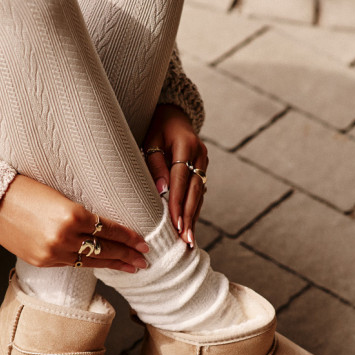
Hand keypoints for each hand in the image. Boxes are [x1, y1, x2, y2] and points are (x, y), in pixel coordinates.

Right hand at [0, 174, 148, 271]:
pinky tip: (102, 266)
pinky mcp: (43, 261)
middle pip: (105, 249)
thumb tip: (103, 224)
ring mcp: (53, 252)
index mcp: (72, 214)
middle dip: (128, 255)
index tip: (144, 242)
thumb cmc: (23, 189)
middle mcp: (64, 237)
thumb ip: (80, 212)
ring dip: (114, 264)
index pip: (110, 229)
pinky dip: (90, 265)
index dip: (129, 237)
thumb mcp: (58, 194)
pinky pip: (73, 265)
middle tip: (145, 260)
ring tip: (131, 268)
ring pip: (91, 261)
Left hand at [143, 103, 207, 246]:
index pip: (181, 180)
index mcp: (187, 145)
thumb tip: (161, 190)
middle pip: (194, 191)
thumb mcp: (150, 140)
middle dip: (190, 217)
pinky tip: (189, 227)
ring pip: (199, 195)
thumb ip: (155, 164)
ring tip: (189, 240)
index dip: (178, 203)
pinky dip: (193, 210)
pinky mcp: (202, 170)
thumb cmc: (156, 127)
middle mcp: (200, 155)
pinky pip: (198, 193)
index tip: (176, 224)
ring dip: (193, 218)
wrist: (173, 113)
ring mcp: (204, 163)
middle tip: (186, 239)